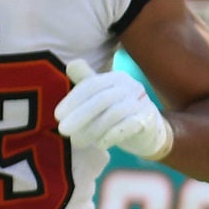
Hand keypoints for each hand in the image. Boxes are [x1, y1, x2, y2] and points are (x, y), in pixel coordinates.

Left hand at [56, 61, 172, 160]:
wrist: (151, 131)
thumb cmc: (119, 111)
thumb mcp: (101, 95)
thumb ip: (86, 80)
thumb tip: (72, 64)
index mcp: (116, 78)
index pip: (92, 85)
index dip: (73, 100)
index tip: (57, 116)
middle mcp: (130, 87)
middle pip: (102, 99)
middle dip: (79, 115)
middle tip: (62, 130)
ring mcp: (141, 103)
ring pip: (114, 114)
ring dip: (93, 129)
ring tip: (78, 142)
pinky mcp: (148, 120)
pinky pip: (129, 126)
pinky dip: (112, 135)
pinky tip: (100, 145)